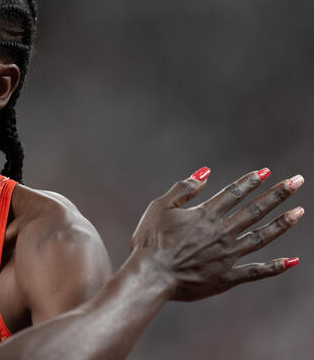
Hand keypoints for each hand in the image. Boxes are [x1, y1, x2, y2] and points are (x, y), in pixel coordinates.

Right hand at [131, 167, 303, 301]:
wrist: (151, 274)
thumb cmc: (150, 240)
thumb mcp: (160, 207)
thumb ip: (183, 189)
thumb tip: (205, 172)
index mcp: (205, 215)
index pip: (234, 193)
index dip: (251, 181)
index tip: (267, 172)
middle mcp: (222, 232)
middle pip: (255, 210)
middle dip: (278, 194)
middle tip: (297, 181)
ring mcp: (227, 255)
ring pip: (261, 237)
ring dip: (282, 223)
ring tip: (299, 212)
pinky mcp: (227, 277)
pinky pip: (256, 271)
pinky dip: (275, 267)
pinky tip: (293, 261)